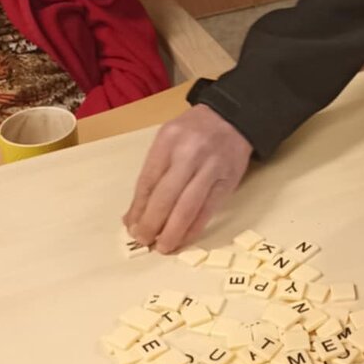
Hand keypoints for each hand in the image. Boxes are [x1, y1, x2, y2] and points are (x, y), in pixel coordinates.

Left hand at [125, 104, 252, 252]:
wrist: (232, 117)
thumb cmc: (194, 132)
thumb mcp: (168, 141)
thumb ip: (153, 174)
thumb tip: (134, 215)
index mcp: (168, 140)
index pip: (149, 180)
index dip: (139, 208)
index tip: (132, 227)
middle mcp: (189, 153)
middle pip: (166, 195)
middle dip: (152, 223)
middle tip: (144, 241)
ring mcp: (211, 167)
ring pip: (188, 206)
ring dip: (173, 231)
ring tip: (163, 246)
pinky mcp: (228, 181)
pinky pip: (208, 210)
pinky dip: (195, 228)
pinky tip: (184, 238)